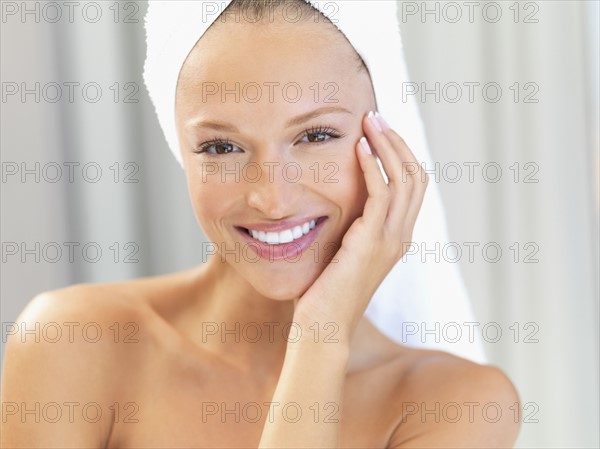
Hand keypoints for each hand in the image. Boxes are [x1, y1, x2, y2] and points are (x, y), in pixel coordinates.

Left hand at [293, 111, 428, 341]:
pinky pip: (380, 193)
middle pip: (416, 176)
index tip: (379, 131)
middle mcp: (401, 236)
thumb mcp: (344, 252)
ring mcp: (390, 239)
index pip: (412, 186)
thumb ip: (352, 228)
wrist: (323, 326)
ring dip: (388, 145)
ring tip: (370, 121)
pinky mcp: (371, 241)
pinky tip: (358, 147)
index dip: (400, 154)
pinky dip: (372, 166)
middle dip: (398, 142)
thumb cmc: (327, 292)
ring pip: (404, 179)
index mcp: (398, 237)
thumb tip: (339, 203)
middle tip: (377, 117)